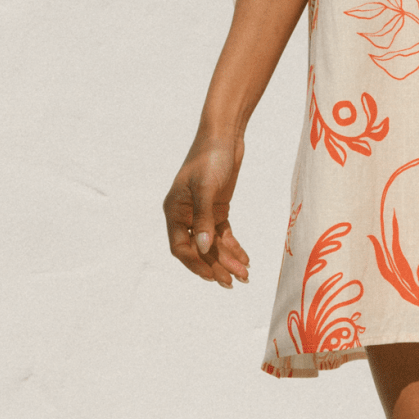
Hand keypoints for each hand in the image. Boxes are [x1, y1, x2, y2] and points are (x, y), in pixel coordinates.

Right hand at [163, 132, 250, 286]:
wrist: (225, 136)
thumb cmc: (210, 158)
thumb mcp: (206, 188)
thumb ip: (203, 219)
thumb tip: (202, 249)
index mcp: (174, 211)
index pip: (180, 247)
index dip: (195, 264)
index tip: (213, 277)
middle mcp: (185, 215)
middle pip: (199, 249)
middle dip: (216, 266)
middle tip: (232, 282)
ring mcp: (201, 213)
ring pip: (213, 244)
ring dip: (227, 259)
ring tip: (244, 275)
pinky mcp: (217, 208)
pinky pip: (222, 234)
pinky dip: (233, 247)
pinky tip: (245, 259)